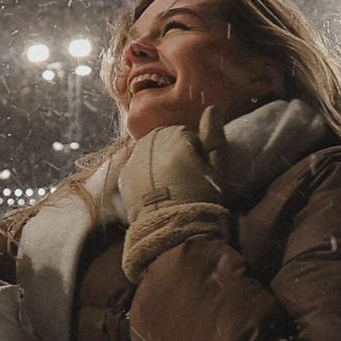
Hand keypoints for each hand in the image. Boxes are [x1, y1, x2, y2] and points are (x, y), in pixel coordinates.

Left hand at [111, 118, 226, 224]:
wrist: (173, 231)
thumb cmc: (202, 198)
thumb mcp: (217, 168)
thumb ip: (214, 136)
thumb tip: (212, 109)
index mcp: (175, 135)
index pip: (187, 134)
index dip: (196, 152)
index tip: (200, 171)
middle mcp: (150, 141)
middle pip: (165, 141)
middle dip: (174, 155)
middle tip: (185, 180)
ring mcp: (134, 159)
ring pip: (149, 153)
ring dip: (159, 164)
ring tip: (171, 188)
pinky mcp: (124, 177)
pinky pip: (136, 169)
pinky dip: (145, 177)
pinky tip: (156, 194)